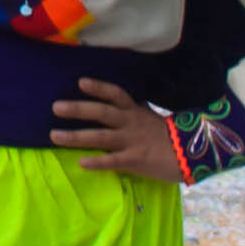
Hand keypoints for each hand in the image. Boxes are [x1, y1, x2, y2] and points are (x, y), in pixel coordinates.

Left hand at [51, 78, 181, 181]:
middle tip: (56, 107)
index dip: (99, 87)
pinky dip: (96, 162)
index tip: (81, 82)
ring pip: (100, 137)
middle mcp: (130, 123)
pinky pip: (112, 161)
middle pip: (102, 112)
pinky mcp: (134, 160)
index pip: (116, 94)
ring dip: (76, 136)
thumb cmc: (168, 137)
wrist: (190, 155)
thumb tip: (115, 105)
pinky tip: (81, 163)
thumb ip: (133, 112)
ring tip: (55, 136)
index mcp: (135, 112)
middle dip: (78, 109)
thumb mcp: (150, 118)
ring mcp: (131, 141)